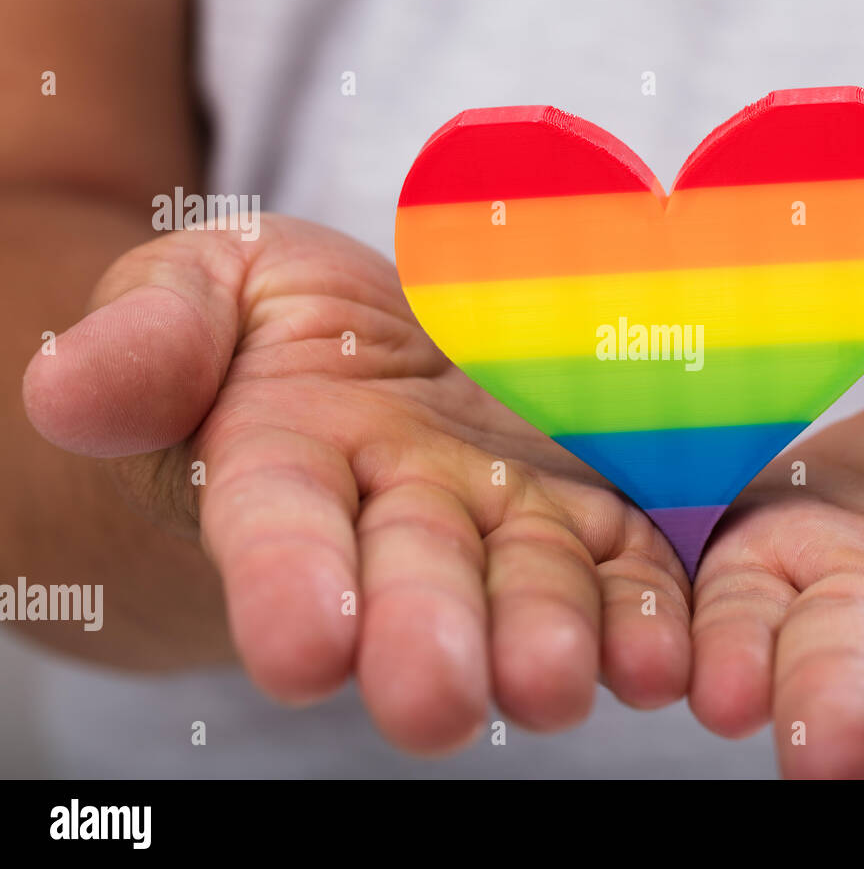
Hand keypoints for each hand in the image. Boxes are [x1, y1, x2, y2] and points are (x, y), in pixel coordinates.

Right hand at [23, 216, 689, 752]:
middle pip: (418, 583)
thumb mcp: (199, 288)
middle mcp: (404, 518)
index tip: (303, 644)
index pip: (281, 531)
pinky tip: (666, 655)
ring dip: (548, 640)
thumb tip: (73, 387)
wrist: (384, 345)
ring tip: (561, 683)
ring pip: (532, 586)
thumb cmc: (270, 326)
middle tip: (439, 699)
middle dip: (427, 640)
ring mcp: (509, 519)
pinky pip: (626, 565)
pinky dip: (645, 614)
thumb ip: (153, 333)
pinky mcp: (597, 510)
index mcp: (288, 469)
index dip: (291, 584)